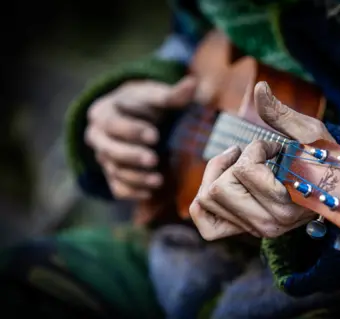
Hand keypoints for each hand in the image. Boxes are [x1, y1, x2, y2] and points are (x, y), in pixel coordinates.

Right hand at [85, 76, 196, 199]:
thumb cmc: (146, 104)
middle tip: (153, 160)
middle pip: (109, 149)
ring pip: (113, 170)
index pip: (114, 124)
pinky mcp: (112, 174)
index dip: (133, 131)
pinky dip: (132, 192)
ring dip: (135, 177)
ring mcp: (104, 157)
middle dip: (131, 155)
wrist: (135, 117)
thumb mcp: (155, 96)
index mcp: (105, 112)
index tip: (154, 136)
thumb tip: (192, 84)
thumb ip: (172, 94)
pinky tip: (150, 193)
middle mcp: (99, 136)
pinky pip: (116, 187)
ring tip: (158, 180)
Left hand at [189, 81, 335, 239]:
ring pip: (206, 200)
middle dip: (230, 162)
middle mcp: (269, 223)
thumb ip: (281, 114)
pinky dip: (201, 203)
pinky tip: (218, 183)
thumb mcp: (308, 134)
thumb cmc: (322, 159)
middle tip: (247, 153)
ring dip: (216, 175)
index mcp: (286, 203)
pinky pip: (205, 223)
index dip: (255, 149)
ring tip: (237, 166)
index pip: (245, 172)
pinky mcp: (242, 229)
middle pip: (218, 188)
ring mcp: (253, 229)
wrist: (331, 191)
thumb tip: (259, 88)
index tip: (274, 147)